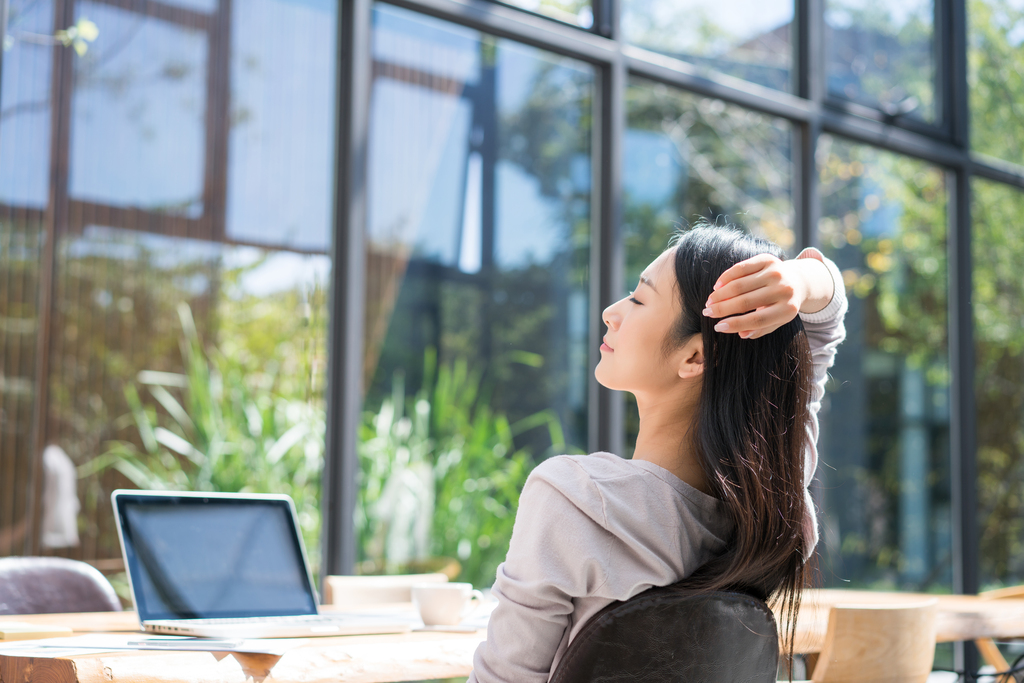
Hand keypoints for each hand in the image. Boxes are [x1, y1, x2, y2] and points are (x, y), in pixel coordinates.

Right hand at [702, 252, 831, 338]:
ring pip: (740, 285)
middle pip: (745, 302)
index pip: (757, 320)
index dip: (735, 324)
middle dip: (722, 308)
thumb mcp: (776, 320)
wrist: (798, 281)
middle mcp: (784, 289)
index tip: (717, 327)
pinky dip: (726, 278)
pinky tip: (717, 286)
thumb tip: (741, 334)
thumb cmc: (781, 305)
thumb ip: (761, 329)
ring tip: (709, 301)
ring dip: (720, 294)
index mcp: (788, 309)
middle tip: (706, 312)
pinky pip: (740, 268)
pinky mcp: (768, 259)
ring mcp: (776, 272)